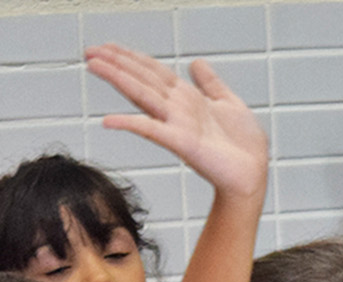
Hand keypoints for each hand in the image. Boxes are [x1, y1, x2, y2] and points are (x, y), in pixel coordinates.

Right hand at [85, 44, 267, 201]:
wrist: (253, 173)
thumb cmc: (243, 146)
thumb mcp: (228, 102)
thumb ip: (211, 83)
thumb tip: (196, 63)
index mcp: (187, 98)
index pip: (153, 72)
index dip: (132, 57)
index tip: (109, 46)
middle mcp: (177, 109)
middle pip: (141, 79)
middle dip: (116, 63)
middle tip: (89, 51)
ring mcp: (177, 125)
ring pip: (142, 95)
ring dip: (117, 78)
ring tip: (93, 65)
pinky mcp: (182, 143)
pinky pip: (152, 131)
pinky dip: (131, 124)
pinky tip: (109, 121)